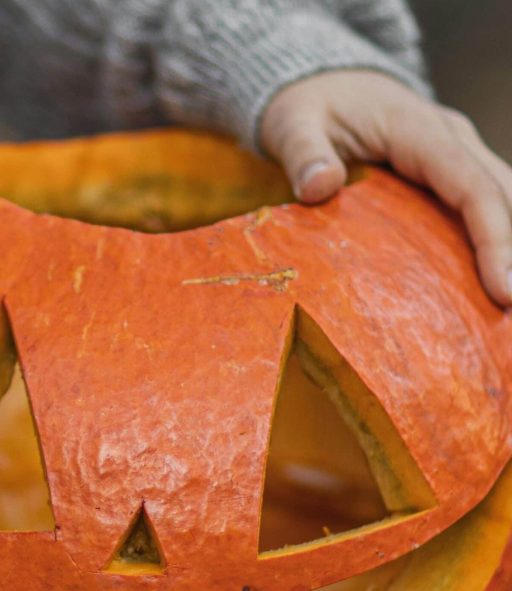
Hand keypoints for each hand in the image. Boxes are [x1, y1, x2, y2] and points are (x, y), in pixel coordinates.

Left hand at [260, 70, 511, 305]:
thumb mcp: (292, 124)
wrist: (320, 85)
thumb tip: (319, 187)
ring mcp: (455, 157)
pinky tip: (487, 286)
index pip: (471, 185)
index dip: (494, 238)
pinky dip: (492, 244)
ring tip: (505, 310)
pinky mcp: (448, 176)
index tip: (504, 288)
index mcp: (418, 130)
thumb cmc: (306, 107)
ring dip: (510, 250)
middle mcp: (451, 142)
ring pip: (504, 202)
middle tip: (509, 312)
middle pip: (503, 197)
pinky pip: (482, 209)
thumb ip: (302, 153)